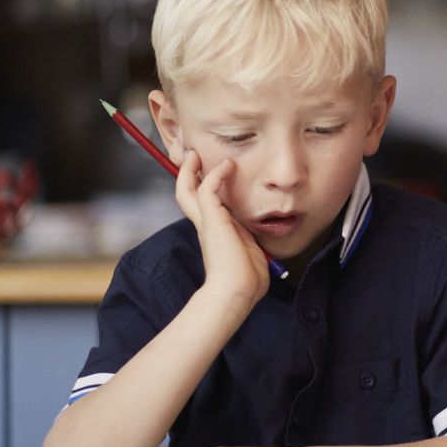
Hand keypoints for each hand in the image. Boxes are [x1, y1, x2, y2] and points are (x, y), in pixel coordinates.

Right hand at [176, 151, 266, 310]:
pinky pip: (207, 190)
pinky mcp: (212, 220)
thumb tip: (261, 242)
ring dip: (192, 170)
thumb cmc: (247, 280)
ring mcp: (206, 223)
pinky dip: (216, 175)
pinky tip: (227, 166)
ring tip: (196, 154)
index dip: (203, 189)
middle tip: (191, 157)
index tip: (211, 174)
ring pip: (188, 190)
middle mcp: (206, 226)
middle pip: (186, 194)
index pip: (203, 206)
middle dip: (186, 175)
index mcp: (215, 233)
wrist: (237, 291)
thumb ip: (251, 240)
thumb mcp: (251, 252)